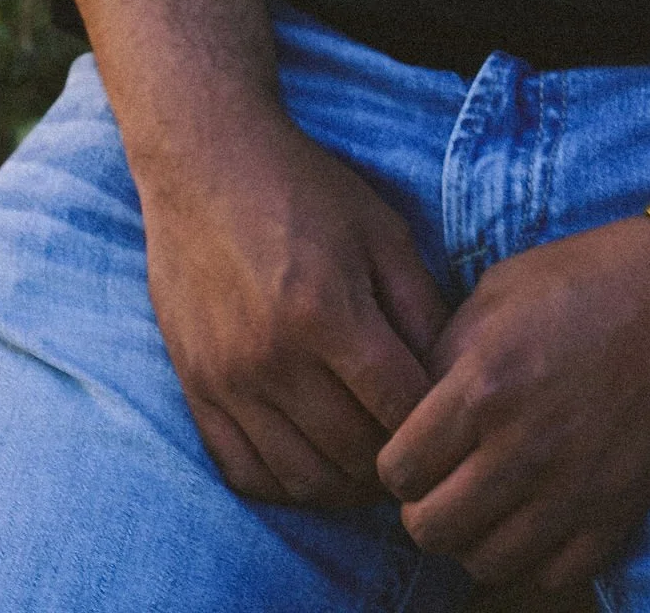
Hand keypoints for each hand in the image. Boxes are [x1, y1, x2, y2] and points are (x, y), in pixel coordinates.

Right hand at [136, 106, 449, 510]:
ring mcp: (227, 379)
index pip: (399, 410)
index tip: (445, 422)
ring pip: (302, 481)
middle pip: (353, 456)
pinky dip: (285, 486)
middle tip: (414, 453)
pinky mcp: (196, 388)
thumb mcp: (381, 231)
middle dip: (394, 465)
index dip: (432, 426)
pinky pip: (244, 473)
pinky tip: (312, 462)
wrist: (203, 161)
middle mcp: (272, 357)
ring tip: (367, 465)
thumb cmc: (302, 189)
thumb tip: (454, 379)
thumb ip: (421, 307)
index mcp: (326, 312)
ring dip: (345, 488)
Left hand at [377, 214, 649, 588]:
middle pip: (430, 528)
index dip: (395, 463)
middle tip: (442, 480)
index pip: (398, 470)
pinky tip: (532, 516)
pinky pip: (548, 572)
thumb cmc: (587, 280)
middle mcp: (523, 449)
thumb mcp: (498, 292)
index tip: (412, 448)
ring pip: (483, 561)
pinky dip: (530, 555)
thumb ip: (445, 354)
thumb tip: (411, 410)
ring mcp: (573, 491)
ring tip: (485, 499)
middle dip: (422, 507)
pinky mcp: (616, 516)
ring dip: (472, 535)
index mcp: (484, 385)